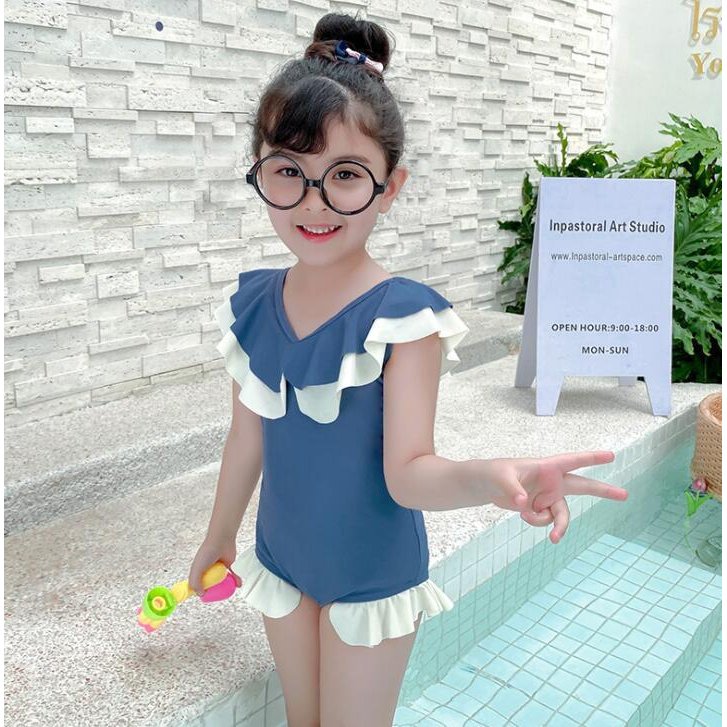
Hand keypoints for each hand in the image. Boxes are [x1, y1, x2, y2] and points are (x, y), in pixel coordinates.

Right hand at [188, 535, 242, 595]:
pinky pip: (233, 575)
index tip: (204, 597)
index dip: (200, 590)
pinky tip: (238, 585)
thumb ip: (195, 582)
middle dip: (214, 590)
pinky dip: (236, 580)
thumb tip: (200, 594)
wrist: (222, 540)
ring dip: (225, 586)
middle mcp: (209, 569)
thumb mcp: (197, 569)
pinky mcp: (229, 564)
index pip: (198, 583)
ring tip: (228, 591)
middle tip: (218, 595)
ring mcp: (220, 567)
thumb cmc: (207, 552)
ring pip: (222, 580)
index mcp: (199, 570)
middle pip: (211, 583)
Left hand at [478, 451, 627, 543]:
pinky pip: (547, 521)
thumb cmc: (494, 473)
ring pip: (563, 514)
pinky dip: (537, 522)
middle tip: (625, 494)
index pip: (572, 461)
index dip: (591, 458)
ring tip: (547, 533)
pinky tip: (523, 514)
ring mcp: (549, 496)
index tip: (611, 455)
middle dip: (603, 490)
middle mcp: (552, 481)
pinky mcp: (542, 508)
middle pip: (583, 486)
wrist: (486, 486)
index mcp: (546, 467)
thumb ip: (512, 490)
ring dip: (557, 525)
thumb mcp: (500, 478)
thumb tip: (524, 504)